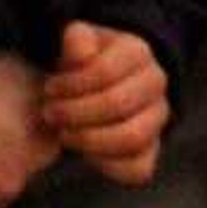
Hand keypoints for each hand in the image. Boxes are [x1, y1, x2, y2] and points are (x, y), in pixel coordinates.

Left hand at [41, 22, 169, 186]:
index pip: (105, 71)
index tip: (49, 88)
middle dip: (75, 113)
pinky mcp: (151, 150)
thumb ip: (77, 40)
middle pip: (119, 104)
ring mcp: (157, 118)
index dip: (71, 84)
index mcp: (138, 52)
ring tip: (65, 134)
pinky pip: (137, 167)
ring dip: (89, 140)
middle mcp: (156, 83)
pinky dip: (108, 166)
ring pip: (133, 137)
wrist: (98, 87)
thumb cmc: (83, 65)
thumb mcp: (77, 44)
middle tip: (50, 113)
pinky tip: (84, 154)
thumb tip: (79, 48)